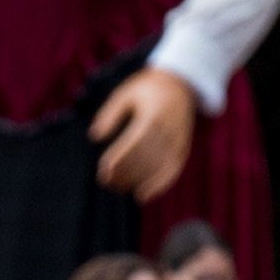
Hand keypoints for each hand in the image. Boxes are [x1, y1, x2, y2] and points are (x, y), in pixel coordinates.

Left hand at [88, 67, 200, 199]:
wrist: (181, 83)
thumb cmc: (147, 90)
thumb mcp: (126, 93)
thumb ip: (110, 113)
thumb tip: (95, 136)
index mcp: (153, 113)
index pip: (136, 140)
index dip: (120, 157)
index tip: (104, 170)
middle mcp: (169, 128)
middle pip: (147, 156)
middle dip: (126, 172)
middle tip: (107, 182)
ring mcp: (179, 139)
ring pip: (159, 166)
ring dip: (138, 181)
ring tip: (119, 189)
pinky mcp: (184, 147)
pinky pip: (173, 170)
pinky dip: (159, 185)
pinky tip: (143, 196)